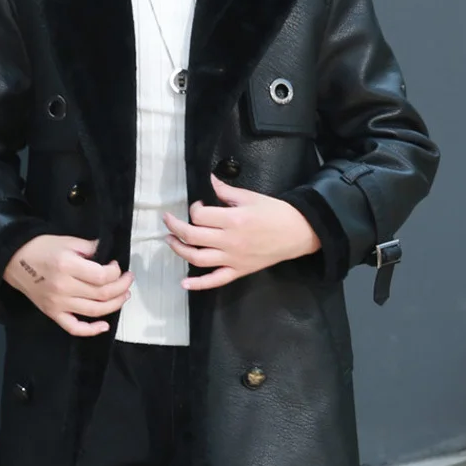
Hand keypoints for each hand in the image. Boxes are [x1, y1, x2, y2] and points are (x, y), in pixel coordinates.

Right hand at [3, 235, 133, 336]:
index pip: (102, 276)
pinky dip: (91, 330)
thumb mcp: (67, 240)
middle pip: (101, 294)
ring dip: (114, 304)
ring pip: (94, 311)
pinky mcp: (52, 313)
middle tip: (128, 279)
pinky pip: (74, 327)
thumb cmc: (41, 247)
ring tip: (124, 295)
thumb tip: (107, 253)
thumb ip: (89, 247)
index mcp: (68, 266)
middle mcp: (64, 288)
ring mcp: (58, 304)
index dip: (116, 272)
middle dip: (121, 287)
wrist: (14, 261)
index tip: (117, 265)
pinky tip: (105, 325)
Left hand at [163, 173, 321, 289]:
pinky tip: (184, 283)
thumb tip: (209, 180)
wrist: (298, 232)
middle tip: (167, 220)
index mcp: (232, 219)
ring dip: (179, 250)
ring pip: (198, 259)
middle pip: (192, 236)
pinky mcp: (239, 271)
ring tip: (170, 241)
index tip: (199, 204)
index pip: (199, 215)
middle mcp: (229, 241)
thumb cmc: (274, 212)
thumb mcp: (250, 197)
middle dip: (175, 227)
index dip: (194, 208)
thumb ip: (226, 191)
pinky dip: (198, 284)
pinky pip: (215, 280)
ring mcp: (233, 259)